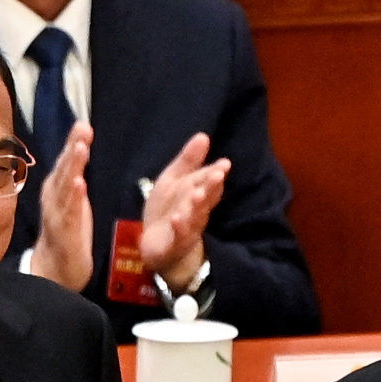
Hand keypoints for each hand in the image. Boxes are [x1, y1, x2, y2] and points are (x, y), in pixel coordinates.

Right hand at [27, 122, 94, 292]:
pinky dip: (74, 197)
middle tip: (81, 129)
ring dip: (72, 167)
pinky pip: (70, 213)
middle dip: (72, 148)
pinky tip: (79, 184)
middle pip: (63, 169)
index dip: (73, 142)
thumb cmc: (66, 231)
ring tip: (80, 149)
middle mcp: (53, 199)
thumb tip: (80, 144)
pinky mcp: (66, 233)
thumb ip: (73, 173)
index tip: (82, 124)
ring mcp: (58, 215)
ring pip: (65, 187)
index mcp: (56, 189)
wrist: (56, 269)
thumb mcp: (71, 198)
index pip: (66, 161)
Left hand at [137, 133, 230, 290]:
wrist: (157, 245)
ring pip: (195, 216)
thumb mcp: (173, 181)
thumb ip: (188, 161)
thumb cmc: (168, 209)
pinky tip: (177, 219)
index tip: (224, 164)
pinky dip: (179, 227)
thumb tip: (203, 135)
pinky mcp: (174, 243)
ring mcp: (187, 228)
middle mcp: (196, 211)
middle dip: (211, 187)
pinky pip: (178, 235)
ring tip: (197, 194)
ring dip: (197, 205)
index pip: (208, 182)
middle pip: (206, 198)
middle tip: (217, 175)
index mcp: (197, 194)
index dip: (215, 173)